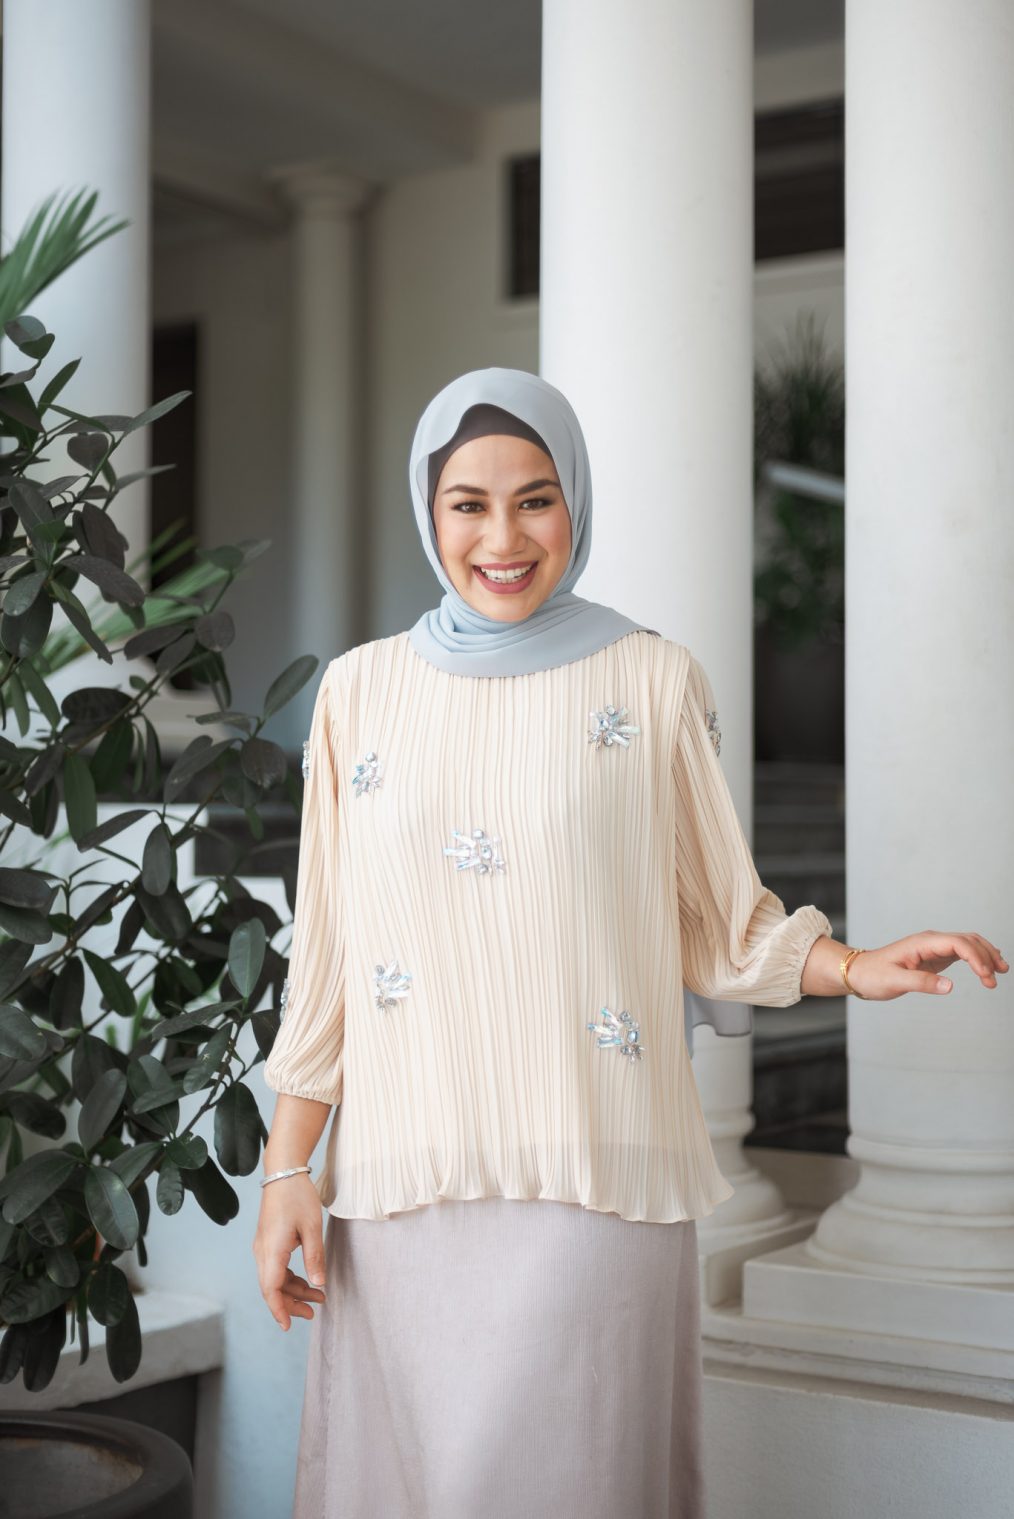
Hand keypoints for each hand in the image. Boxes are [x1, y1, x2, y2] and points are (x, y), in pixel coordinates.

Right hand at [252, 1173, 327, 1330]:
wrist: (283, 1173)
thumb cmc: (298, 1196)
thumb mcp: (312, 1226)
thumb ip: (315, 1257)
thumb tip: (318, 1284)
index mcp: (272, 1249)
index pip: (271, 1289)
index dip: (279, 1309)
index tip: (287, 1326)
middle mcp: (262, 1251)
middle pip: (272, 1288)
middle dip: (291, 1303)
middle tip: (314, 1312)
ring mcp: (263, 1247)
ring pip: (274, 1279)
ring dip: (294, 1291)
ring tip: (318, 1298)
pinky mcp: (268, 1242)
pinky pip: (276, 1268)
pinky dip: (290, 1278)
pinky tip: (307, 1280)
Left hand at [847, 931, 1007, 1000]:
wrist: (859, 972)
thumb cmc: (873, 975)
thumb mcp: (895, 982)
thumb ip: (922, 983)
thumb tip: (950, 987)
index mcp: (922, 943)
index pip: (958, 943)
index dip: (976, 957)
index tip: (986, 976)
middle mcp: (930, 941)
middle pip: (968, 940)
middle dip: (986, 955)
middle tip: (998, 976)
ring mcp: (933, 948)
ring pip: (967, 944)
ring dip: (985, 955)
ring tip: (1000, 972)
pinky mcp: (934, 957)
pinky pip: (961, 953)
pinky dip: (976, 958)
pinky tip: (986, 967)